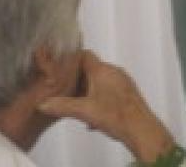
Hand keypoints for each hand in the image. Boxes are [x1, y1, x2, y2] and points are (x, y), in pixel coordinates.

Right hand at [38, 51, 174, 163]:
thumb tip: (43, 104)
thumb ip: (62, 106)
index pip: (84, 55)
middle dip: (78, 80)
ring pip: (100, 81)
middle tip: (67, 91)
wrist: (141, 130)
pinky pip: (110, 91)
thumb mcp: (84, 111)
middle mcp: (114, 71)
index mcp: (102, 70)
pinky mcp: (129, 93)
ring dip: (89, 92)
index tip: (61, 66)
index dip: (71, 59)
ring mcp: (123, 82)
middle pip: (91, 69)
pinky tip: (95, 117)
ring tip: (80, 107)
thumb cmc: (115, 116)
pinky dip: (100, 99)